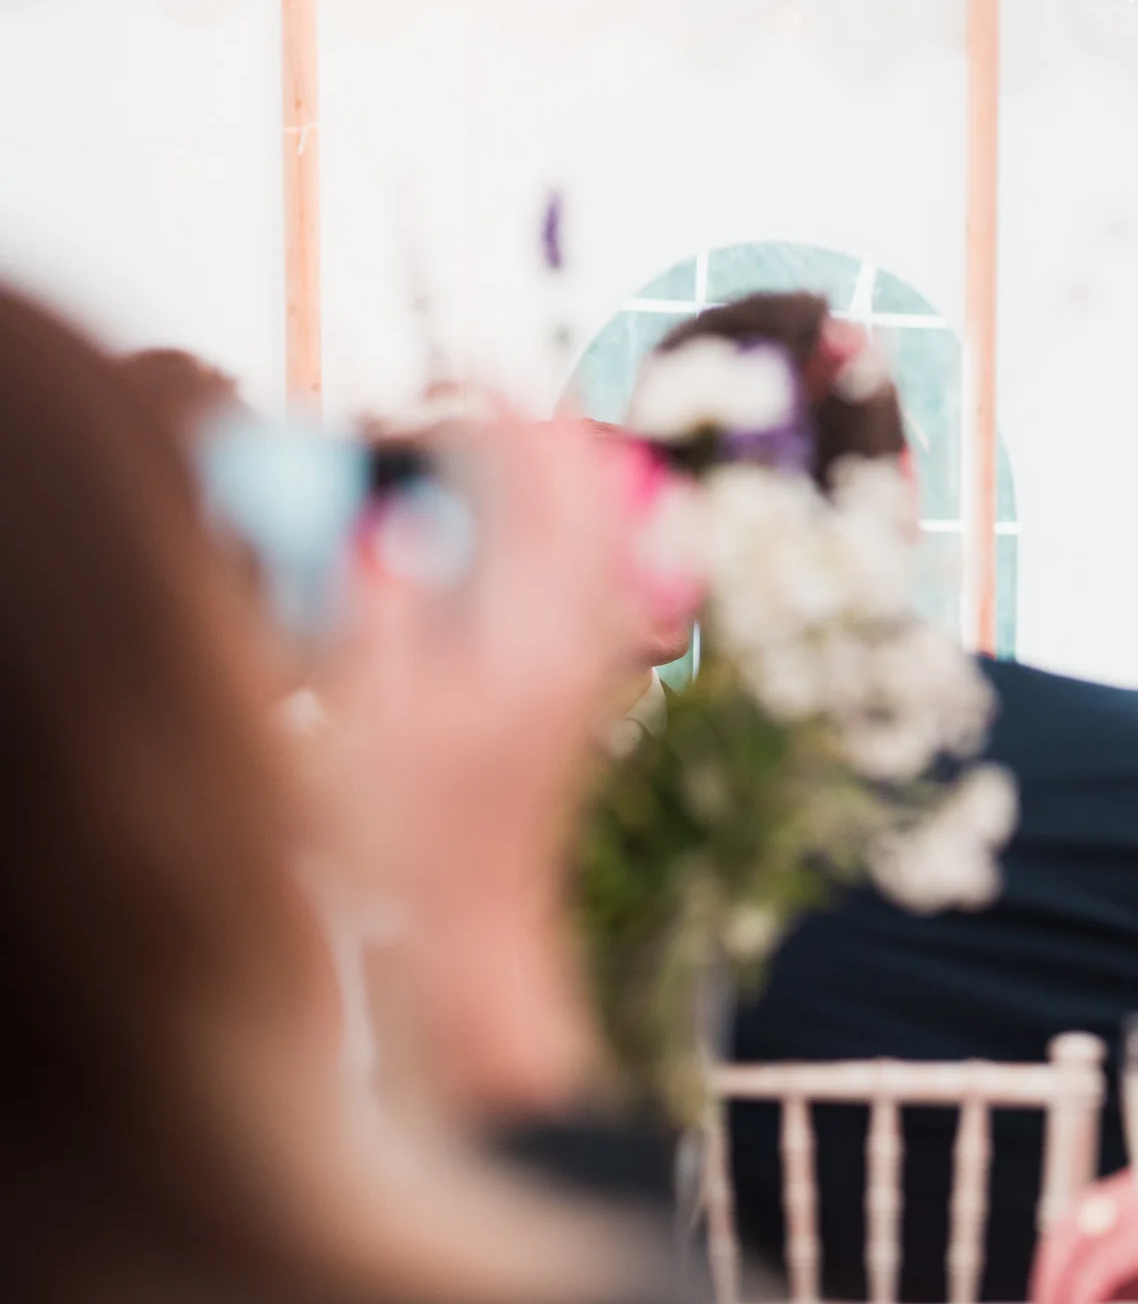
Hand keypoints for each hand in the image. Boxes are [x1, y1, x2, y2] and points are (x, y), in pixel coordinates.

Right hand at [318, 416, 637, 1116]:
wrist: (475, 930)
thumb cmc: (407, 835)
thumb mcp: (369, 717)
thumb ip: (382, 609)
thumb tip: (391, 519)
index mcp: (531, 636)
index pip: (540, 492)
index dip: (506, 421)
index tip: (468, 374)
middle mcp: (578, 642)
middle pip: (590, 503)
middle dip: (546, 434)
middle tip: (495, 387)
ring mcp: (588, 667)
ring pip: (602, 540)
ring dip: (564, 478)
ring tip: (520, 433)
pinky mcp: (580, 693)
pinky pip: (594, 583)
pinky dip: (569, 534)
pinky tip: (536, 526)